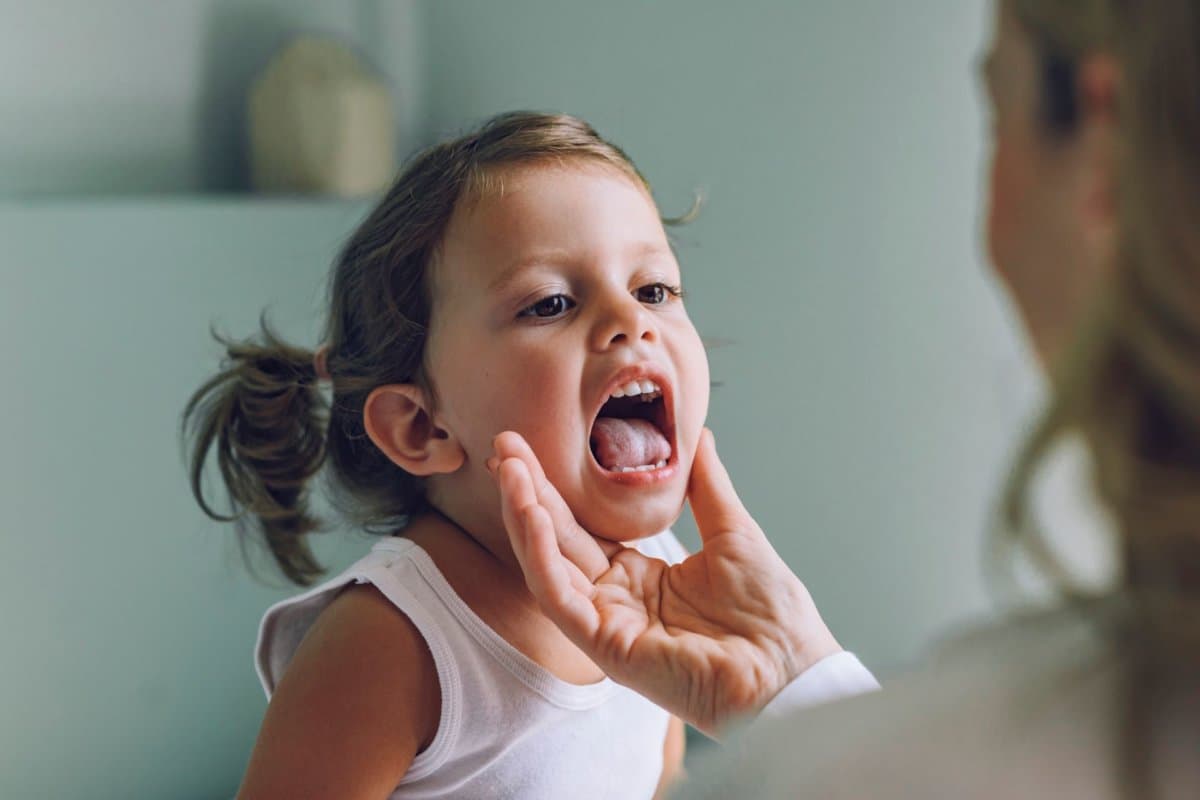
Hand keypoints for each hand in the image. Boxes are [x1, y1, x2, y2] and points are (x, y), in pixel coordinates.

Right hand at [489, 428, 841, 735]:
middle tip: (503, 445)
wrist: (792, 671)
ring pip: (548, 567)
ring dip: (525, 516)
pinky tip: (532, 515)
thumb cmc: (773, 615)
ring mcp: (608, 625)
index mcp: (641, 577)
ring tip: (509, 470)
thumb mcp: (733, 531)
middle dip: (528, 492)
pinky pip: (561, 598)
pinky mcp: (607, 647)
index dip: (556, 489)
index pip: (582, 528)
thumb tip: (697, 435)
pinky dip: (542, 556)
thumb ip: (705, 485)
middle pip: (557, 540)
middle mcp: (616, 601)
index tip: (534, 446)